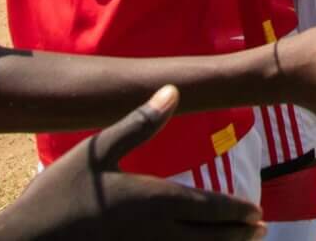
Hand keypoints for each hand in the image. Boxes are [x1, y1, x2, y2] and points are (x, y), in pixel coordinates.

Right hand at [0, 86, 262, 240]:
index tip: (256, 212)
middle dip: (237, 234)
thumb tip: (173, 90)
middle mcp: (157, 233)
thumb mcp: (99, 150)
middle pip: (209, 238)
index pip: (210, 208)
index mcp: (154, 200)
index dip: (236, 212)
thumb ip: (140, 122)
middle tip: (257, 229)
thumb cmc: (58, 194)